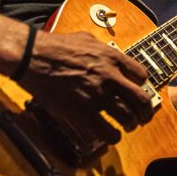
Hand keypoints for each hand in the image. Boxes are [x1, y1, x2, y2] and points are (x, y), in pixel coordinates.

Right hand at [21, 30, 156, 135]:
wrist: (31, 56)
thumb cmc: (53, 45)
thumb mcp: (84, 38)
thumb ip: (102, 48)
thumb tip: (109, 55)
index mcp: (111, 57)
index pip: (141, 75)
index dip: (141, 86)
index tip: (136, 92)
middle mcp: (109, 75)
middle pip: (141, 99)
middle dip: (145, 112)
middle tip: (142, 117)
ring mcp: (97, 95)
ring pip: (128, 117)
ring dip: (130, 124)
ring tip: (126, 126)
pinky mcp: (82, 111)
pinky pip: (107, 131)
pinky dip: (113, 136)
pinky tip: (110, 135)